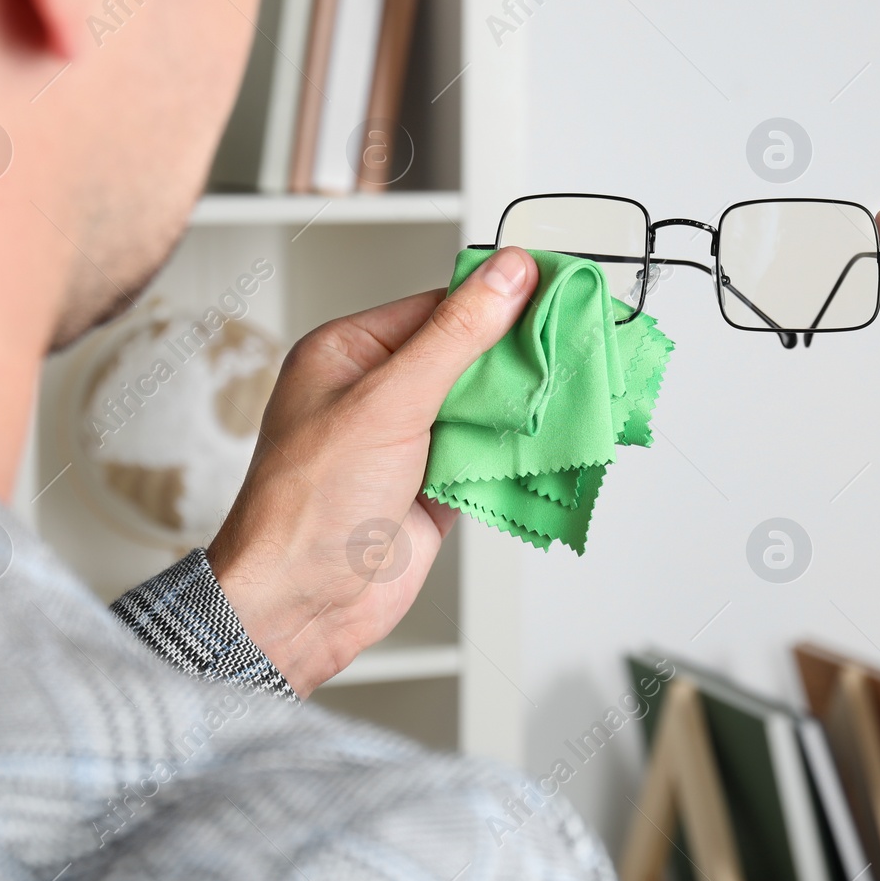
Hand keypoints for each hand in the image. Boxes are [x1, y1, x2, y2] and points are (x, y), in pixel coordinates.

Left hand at [206, 248, 537, 695]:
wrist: (301, 605)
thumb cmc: (310, 503)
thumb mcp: (389, 401)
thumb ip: (456, 337)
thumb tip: (506, 275)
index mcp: (349, 354)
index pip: (438, 307)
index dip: (496, 298)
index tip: (553, 288)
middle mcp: (378, 394)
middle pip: (468, 356)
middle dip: (519, 354)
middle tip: (578, 340)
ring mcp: (408, 442)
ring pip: (484, 407)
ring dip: (524, 404)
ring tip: (577, 387)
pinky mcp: (435, 487)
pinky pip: (488, 456)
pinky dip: (520, 451)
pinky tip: (555, 437)